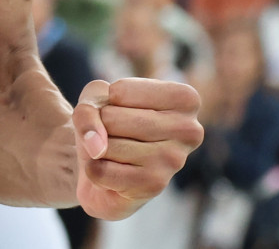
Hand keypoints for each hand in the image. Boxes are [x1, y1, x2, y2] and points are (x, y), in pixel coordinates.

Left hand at [73, 77, 204, 219]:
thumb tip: (97, 149)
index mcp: (184, 98)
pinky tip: (114, 172)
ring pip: (106, 145)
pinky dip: (94, 170)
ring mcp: (174, 160)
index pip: (120, 91)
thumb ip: (89, 109)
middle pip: (112, 118)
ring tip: (117, 153)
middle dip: (101, 126)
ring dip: (98, 149)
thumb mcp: (94, 99)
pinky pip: (100, 170)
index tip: (122, 110)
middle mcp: (189, 130)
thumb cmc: (109, 122)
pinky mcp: (154, 186)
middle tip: (118, 135)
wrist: (104, 166)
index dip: (107, 100)